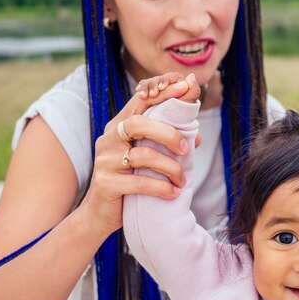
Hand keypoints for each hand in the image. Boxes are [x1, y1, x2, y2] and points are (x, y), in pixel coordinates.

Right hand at [76, 72, 200, 235]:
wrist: (100, 214)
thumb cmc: (130, 181)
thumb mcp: (150, 159)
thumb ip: (169, 145)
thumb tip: (198, 137)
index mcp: (121, 126)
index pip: (142, 101)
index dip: (163, 92)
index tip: (186, 85)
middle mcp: (110, 138)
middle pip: (138, 123)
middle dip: (167, 133)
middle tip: (185, 148)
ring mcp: (105, 160)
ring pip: (142, 155)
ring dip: (170, 168)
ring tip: (182, 180)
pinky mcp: (106, 183)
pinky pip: (138, 182)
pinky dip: (161, 187)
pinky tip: (174, 193)